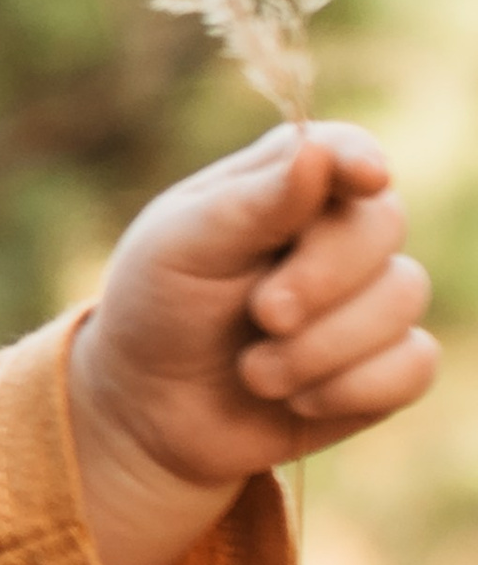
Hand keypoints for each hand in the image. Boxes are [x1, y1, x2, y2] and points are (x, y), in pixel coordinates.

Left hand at [69, 124, 435, 564]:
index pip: (344, 150)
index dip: (359, 161)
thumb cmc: (159, 312)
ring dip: (319, 348)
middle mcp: (340, 232)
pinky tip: (298, 403)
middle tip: (263, 314)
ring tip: (253, 372)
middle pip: (382, 224)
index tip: (365, 178)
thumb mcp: (181, 250)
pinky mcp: (384, 365)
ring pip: (402, 297)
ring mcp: (370, 298)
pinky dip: (352, 389)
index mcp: (287, 183)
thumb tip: (316, 155)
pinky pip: (414, 365)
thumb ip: (251, 204)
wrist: (150, 413)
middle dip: (321, 278)